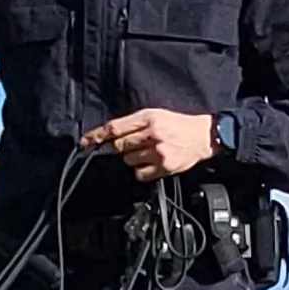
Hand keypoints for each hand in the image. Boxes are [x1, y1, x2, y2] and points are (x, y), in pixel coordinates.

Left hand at [85, 109, 212, 180]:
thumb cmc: (179, 125)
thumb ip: (134, 123)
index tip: (85, 142)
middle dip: (121, 147)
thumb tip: (109, 134)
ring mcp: (158, 152)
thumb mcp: (157, 115)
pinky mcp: (164, 167)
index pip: (115, 127)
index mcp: (149, 118)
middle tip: (134, 144)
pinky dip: (142, 170)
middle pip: (119, 146)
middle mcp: (152, 134)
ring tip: (148, 152)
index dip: (97, 135)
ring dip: (133, 158)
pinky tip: (152, 162)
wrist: (204, 137)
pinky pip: (140, 174)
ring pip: (128, 161)